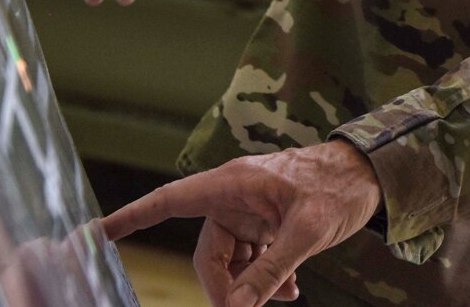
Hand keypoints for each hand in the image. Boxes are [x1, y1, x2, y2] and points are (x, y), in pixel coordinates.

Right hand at [103, 142, 381, 306]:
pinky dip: (265, 278)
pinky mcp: (267, 223)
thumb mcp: (307, 232)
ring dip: (251, 286)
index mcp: (232, 184)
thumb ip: (270, 271)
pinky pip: (252, 259)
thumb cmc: (339, 186)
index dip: (132, 218)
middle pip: (208, 254)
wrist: (372, 174)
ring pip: (232, 262)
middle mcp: (234, 197)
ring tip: (286, 294)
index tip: (98, 232)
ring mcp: (250, 211)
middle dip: (225, 288)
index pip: (170, 201)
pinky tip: (290, 290)